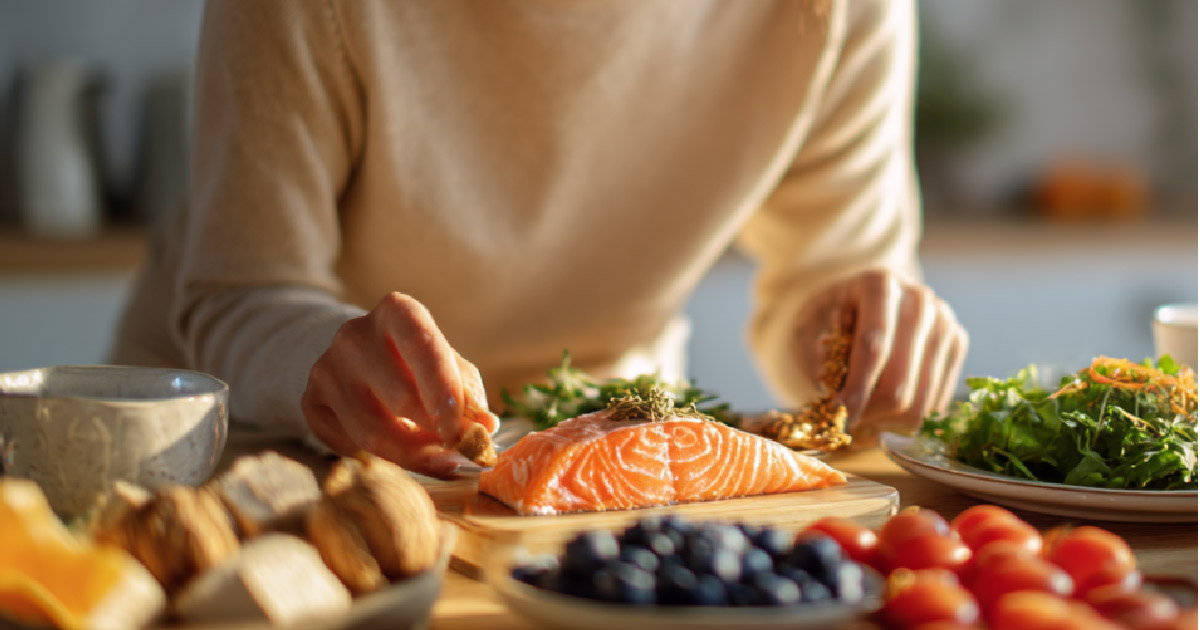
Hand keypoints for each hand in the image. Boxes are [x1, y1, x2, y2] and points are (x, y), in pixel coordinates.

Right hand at [301, 292, 499, 477]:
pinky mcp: (310, 401)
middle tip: (460, 454)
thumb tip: (485, 429)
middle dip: (434, 434)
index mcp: (397, 312)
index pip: (422, 345)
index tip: (463, 429)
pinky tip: (394, 451)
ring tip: (438, 462)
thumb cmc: (416, 363)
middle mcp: (355, 335)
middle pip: (400, 398)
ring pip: (371, 432)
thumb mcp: (446, 365)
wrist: (359, 360)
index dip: (444, 390)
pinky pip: (348, 445)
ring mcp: (326, 368)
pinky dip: (379, 459)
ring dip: (411, 456)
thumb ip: (468, 393)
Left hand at [794, 269, 967, 436]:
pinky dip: (908, 415)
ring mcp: (944, 322)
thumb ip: (813, 354)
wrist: (867, 297)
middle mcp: (919, 300)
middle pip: (900, 381)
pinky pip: (935, 403)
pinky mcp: (957, 343)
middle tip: (847, 420)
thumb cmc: (831, 314)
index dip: (858, 387)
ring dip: (888, 419)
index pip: (873, 347)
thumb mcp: (808, 325)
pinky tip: (886, 404)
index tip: (841, 415)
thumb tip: (831, 383)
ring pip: (921, 400)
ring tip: (865, 413)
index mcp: (879, 285)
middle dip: (871, 411)